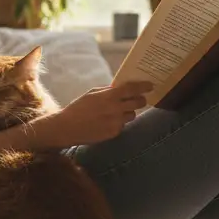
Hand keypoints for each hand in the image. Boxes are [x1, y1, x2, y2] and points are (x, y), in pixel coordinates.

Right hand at [37, 81, 155, 146]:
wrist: (68, 128)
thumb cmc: (78, 108)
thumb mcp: (92, 93)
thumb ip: (108, 91)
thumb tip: (121, 88)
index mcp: (109, 96)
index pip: (132, 89)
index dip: (143, 86)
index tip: (150, 85)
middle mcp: (115, 109)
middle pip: (138, 103)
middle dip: (141, 100)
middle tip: (139, 99)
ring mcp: (116, 122)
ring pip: (132, 115)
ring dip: (128, 112)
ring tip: (116, 112)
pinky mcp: (114, 132)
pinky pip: (122, 125)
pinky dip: (118, 122)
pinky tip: (107, 122)